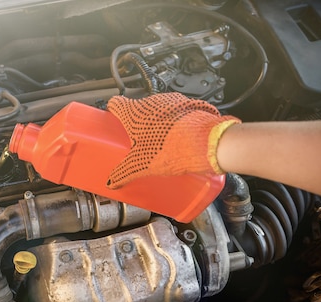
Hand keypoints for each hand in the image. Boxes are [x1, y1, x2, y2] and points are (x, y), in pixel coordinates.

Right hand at [106, 92, 239, 188]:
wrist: (206, 142)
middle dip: (137, 123)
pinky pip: (176, 112)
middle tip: (138, 140)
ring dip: (157, 122)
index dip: (113, 111)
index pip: (116, 103)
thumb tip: (113, 181)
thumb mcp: (141, 165)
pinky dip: (174, 122)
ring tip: (160, 142)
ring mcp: (171, 101)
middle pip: (138, 108)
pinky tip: (178, 138)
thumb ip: (123, 173)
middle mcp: (151, 102)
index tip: (114, 119)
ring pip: (158, 110)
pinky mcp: (189, 105)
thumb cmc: (171, 148)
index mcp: (134, 112)